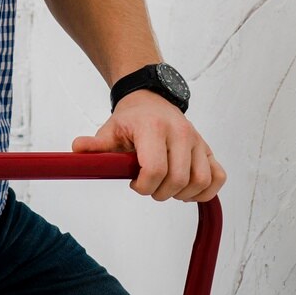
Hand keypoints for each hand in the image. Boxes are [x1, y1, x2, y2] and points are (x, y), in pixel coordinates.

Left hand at [71, 90, 225, 201]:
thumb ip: (97, 146)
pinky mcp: (207, 149)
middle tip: (148, 186)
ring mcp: (197, 141)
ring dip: (182, 194)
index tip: (133, 183)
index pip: (156, 169)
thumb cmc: (130, 120)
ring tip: (166, 188)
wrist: (152, 100)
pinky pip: (218, 177)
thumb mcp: (110, 130)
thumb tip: (77, 148)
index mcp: (154, 128)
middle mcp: (181, 133)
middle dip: (159, 192)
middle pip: (178, 180)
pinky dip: (206, 191)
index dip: (143, 186)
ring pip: (200, 181)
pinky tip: (187, 190)